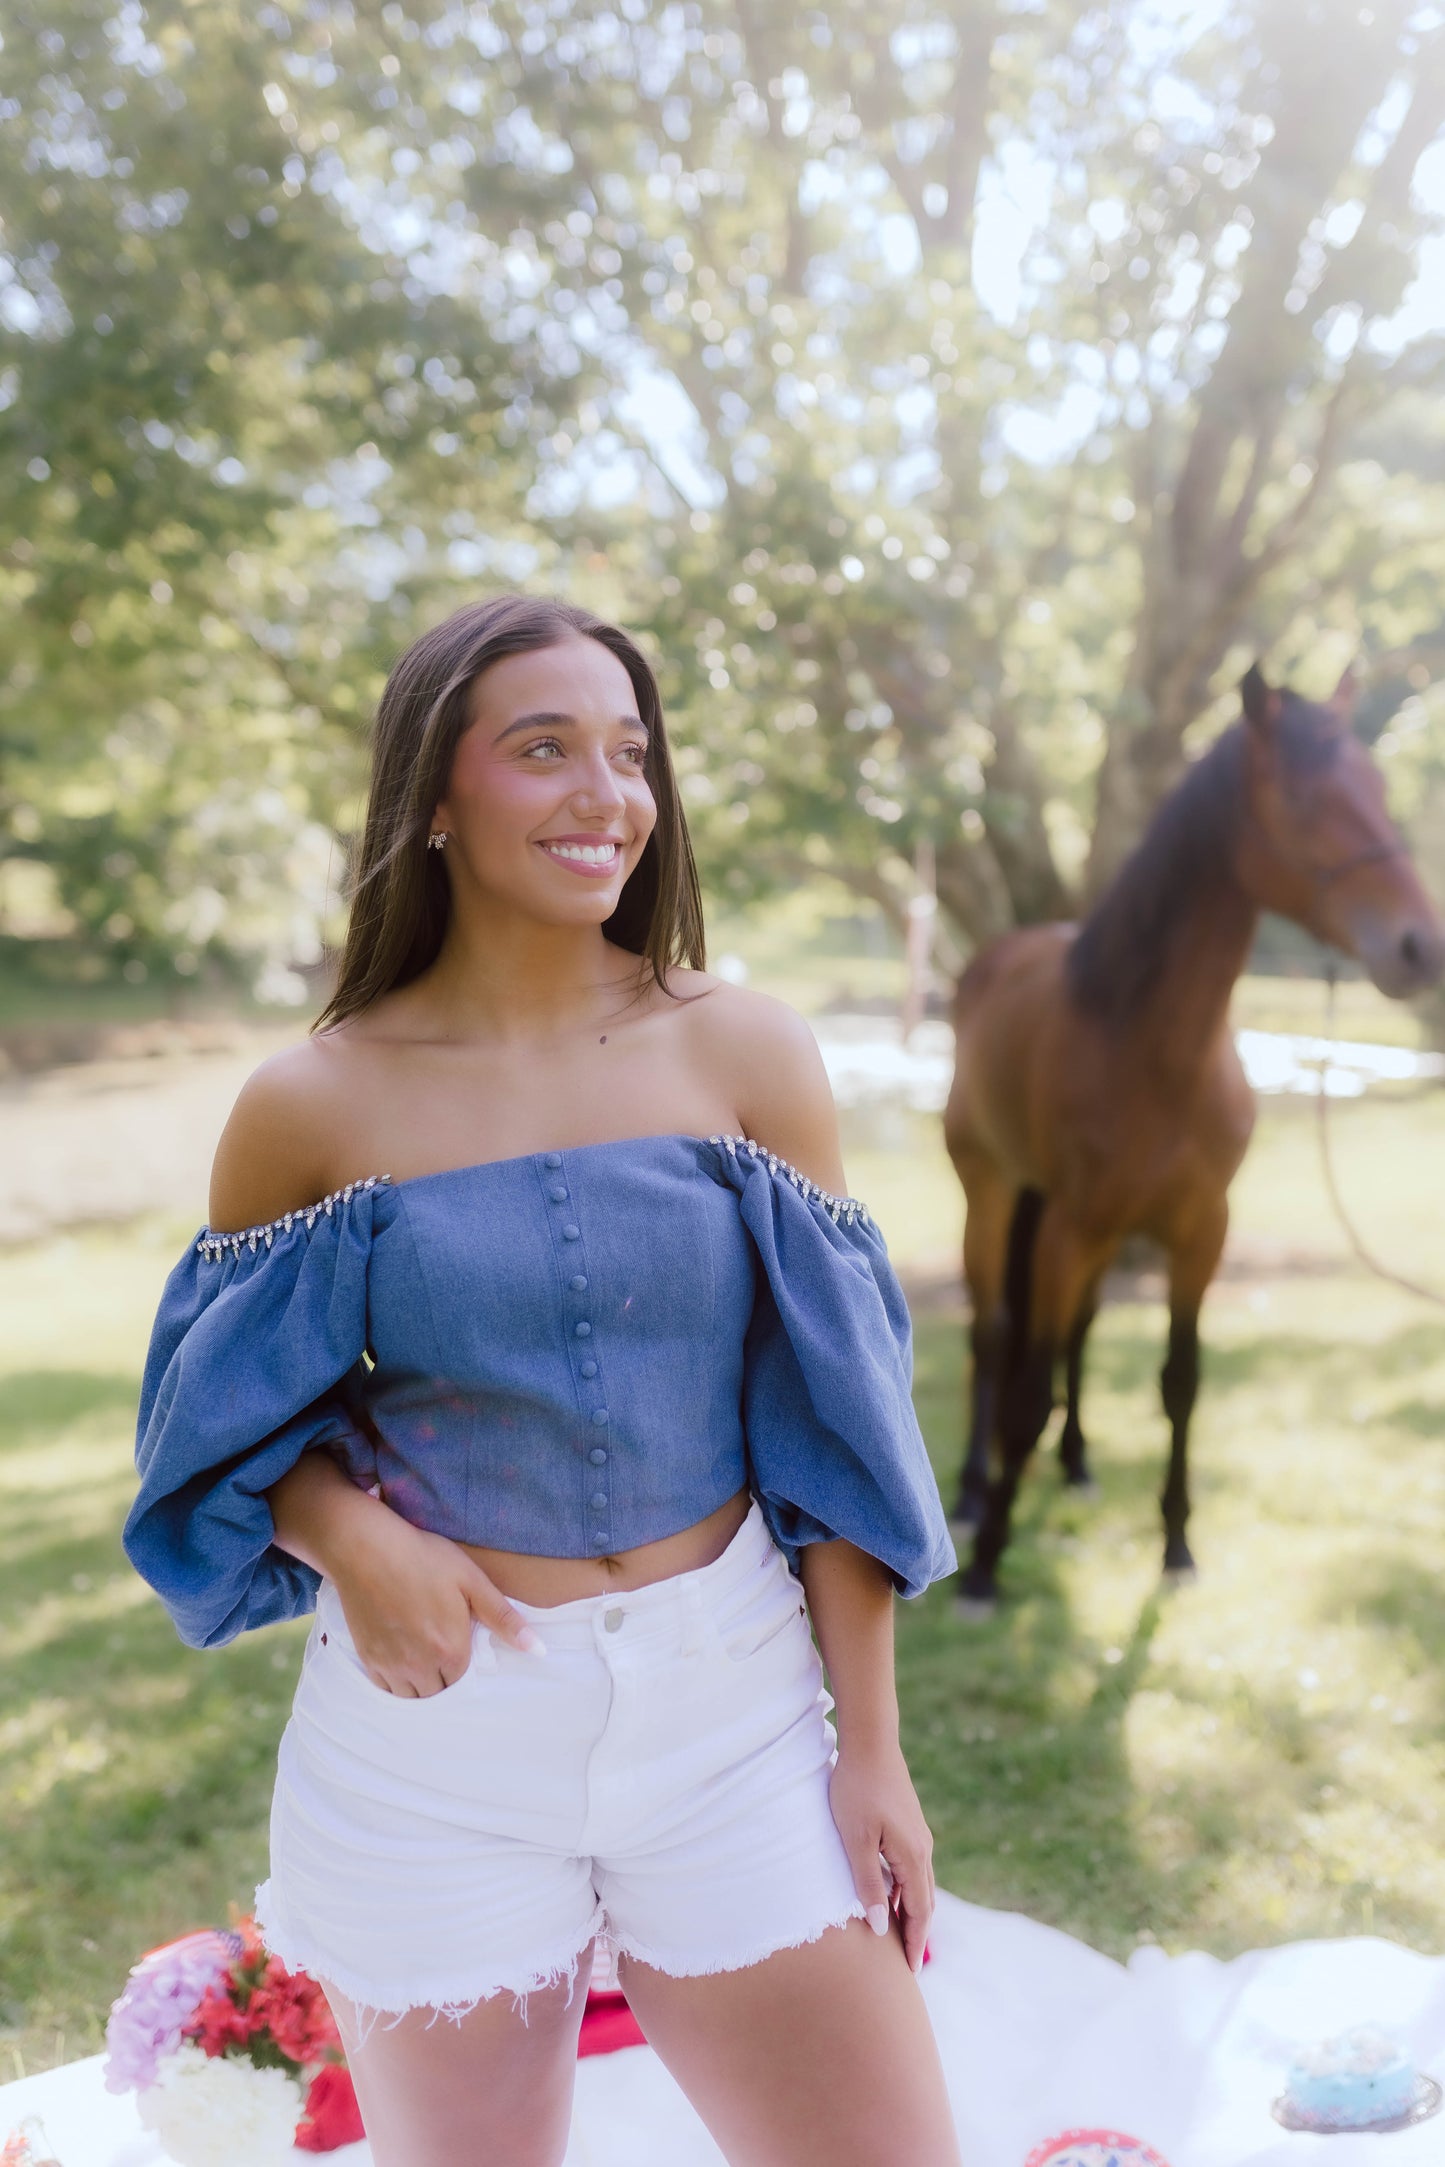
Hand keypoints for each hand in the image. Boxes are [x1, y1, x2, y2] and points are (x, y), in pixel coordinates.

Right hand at [329, 1505, 544, 1696]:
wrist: (367, 1548)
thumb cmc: (424, 1558)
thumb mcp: (472, 1581)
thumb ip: (504, 1619)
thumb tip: (538, 1650)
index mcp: (451, 1649)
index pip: (464, 1683)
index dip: (466, 1668)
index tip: (462, 1649)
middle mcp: (420, 1666)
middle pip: (438, 1693)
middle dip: (445, 1679)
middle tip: (444, 1653)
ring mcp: (391, 1664)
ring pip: (412, 1696)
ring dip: (421, 1685)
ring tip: (425, 1658)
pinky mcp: (368, 1658)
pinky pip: (386, 1688)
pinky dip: (397, 1681)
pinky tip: (402, 1658)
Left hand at [829, 1740, 934, 1974]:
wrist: (870, 1742)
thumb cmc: (856, 1790)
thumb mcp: (855, 1841)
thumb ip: (868, 1885)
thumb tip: (882, 1928)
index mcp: (913, 1857)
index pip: (920, 1912)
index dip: (915, 1943)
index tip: (910, 1974)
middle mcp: (922, 1849)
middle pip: (924, 1902)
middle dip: (916, 1933)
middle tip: (906, 1965)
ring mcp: (918, 1835)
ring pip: (919, 1884)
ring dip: (911, 1911)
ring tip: (898, 1936)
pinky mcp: (908, 1824)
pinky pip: (911, 1868)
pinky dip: (905, 1889)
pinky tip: (890, 1894)